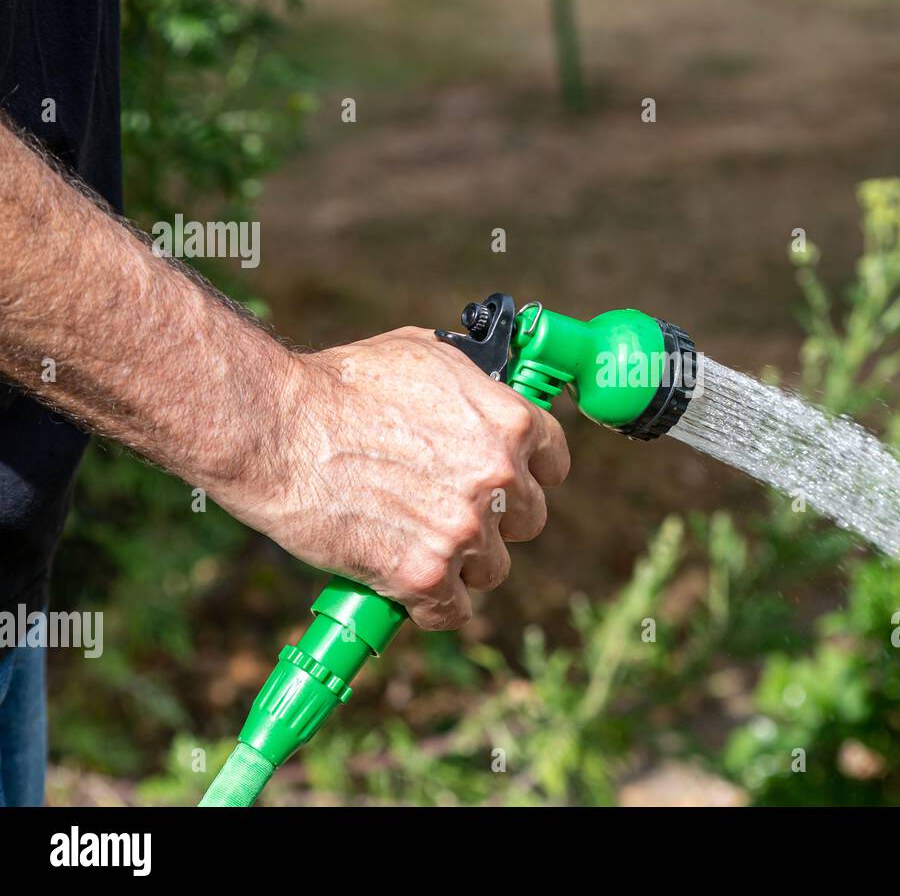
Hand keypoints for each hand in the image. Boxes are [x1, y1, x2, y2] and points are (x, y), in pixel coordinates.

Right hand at [220, 327, 569, 629]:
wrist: (278, 429)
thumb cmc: (341, 383)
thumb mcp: (425, 355)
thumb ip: (472, 383)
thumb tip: (489, 389)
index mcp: (511, 423)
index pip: (554, 463)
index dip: (528, 473)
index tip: (508, 482)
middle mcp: (501, 478)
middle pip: (527, 520)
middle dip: (495, 519)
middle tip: (448, 512)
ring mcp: (466, 530)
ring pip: (491, 568)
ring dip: (460, 563)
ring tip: (415, 543)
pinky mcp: (426, 576)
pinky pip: (451, 611)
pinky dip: (429, 605)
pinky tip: (403, 585)